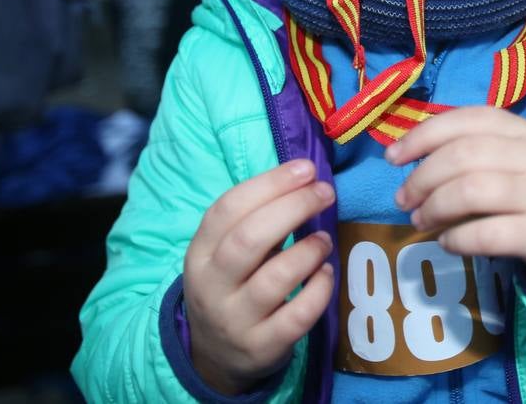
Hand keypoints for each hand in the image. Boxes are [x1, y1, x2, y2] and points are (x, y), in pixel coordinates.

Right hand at [184, 159, 336, 394]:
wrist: (215, 356)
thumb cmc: (232, 286)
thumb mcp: (226, 254)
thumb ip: (258, 220)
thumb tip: (306, 179)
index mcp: (200, 253)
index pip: (227, 208)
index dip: (270, 183)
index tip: (306, 169)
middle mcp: (211, 286)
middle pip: (248, 239)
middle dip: (292, 208)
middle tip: (325, 193)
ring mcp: (235, 320)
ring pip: (272, 280)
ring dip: (307, 251)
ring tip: (325, 239)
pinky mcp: (261, 347)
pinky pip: (295, 317)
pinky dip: (318, 291)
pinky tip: (326, 274)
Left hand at [387, 108, 525, 292]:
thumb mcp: (521, 162)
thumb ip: (479, 152)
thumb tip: (412, 160)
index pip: (469, 119)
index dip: (423, 134)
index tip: (393, 157)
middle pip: (463, 155)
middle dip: (422, 177)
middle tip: (404, 199)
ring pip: (470, 191)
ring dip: (434, 207)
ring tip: (421, 220)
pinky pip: (486, 233)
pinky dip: (456, 239)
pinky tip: (448, 243)